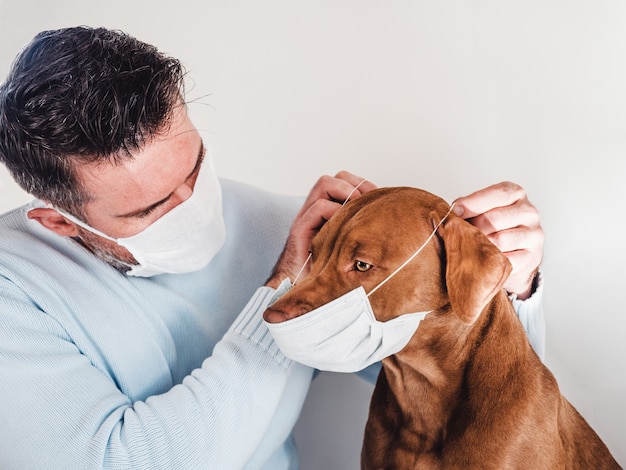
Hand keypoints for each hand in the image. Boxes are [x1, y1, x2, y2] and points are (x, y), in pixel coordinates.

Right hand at [266, 171, 376, 288]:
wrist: (304, 290)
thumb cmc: (330, 271)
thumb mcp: (351, 245)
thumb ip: (361, 229)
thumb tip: (389, 219)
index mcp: (329, 210)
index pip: (345, 180)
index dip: (362, 184)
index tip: (377, 197)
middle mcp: (316, 208)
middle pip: (336, 177)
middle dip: (356, 184)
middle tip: (367, 202)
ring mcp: (307, 216)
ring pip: (325, 184)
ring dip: (346, 192)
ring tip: (356, 211)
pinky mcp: (300, 228)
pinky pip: (318, 207)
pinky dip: (334, 212)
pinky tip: (344, 229)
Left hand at [453, 181, 543, 299]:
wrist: (514, 254)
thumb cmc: (492, 227)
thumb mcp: (481, 210)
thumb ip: (468, 207)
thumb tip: (450, 214)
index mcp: (515, 194)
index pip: (497, 194)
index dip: (473, 203)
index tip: (454, 211)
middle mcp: (528, 211)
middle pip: (494, 219)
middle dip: (473, 228)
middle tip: (459, 235)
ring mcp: (534, 234)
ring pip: (500, 240)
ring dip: (480, 246)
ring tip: (469, 248)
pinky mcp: (533, 256)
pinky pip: (507, 260)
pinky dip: (491, 261)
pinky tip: (483, 260)